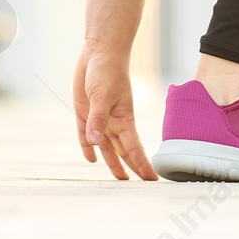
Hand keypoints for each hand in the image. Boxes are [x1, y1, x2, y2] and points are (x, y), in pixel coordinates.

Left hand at [72, 45, 157, 180]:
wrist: (99, 52)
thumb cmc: (107, 71)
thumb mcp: (102, 95)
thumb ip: (97, 120)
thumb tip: (95, 143)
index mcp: (124, 118)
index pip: (135, 148)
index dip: (143, 164)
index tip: (152, 179)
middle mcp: (114, 121)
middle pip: (124, 151)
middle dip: (132, 168)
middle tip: (140, 186)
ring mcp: (100, 118)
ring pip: (107, 147)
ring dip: (113, 162)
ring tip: (120, 179)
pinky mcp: (85, 112)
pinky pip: (86, 135)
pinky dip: (89, 147)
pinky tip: (92, 158)